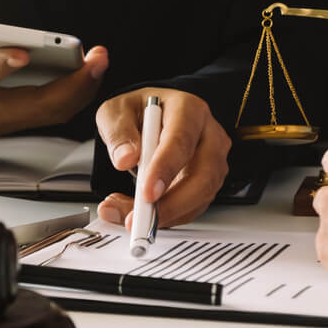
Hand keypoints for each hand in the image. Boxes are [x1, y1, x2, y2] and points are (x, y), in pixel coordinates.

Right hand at [0, 1, 108, 154]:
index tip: (21, 51)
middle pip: (36, 104)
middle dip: (70, 83)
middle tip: (95, 55)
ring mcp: (6, 117)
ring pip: (53, 110)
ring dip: (81, 87)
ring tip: (100, 57)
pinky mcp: (18, 117)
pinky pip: (56, 108)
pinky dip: (77, 90)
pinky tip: (91, 67)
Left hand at [95, 88, 231, 229]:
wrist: (148, 118)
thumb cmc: (137, 111)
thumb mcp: (116, 111)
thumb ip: (117, 132)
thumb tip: (125, 159)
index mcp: (188, 109)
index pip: (182, 141)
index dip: (165, 169)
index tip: (146, 193)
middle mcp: (208, 134)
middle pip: (203, 175)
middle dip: (172, 204)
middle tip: (139, 219)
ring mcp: (212, 160)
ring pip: (200, 196)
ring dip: (166, 214)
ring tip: (129, 216)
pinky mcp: (208, 182)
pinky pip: (193, 207)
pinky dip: (168, 217)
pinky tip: (142, 215)